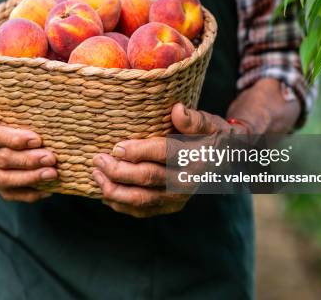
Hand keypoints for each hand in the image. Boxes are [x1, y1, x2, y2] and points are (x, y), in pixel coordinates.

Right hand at [0, 81, 57, 201]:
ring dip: (30, 178)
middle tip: (51, 158)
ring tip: (53, 173)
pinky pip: (8, 193)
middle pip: (1, 161)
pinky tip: (48, 190)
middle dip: (28, 161)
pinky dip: (28, 194)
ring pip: (5, 180)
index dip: (13, 140)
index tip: (37, 139)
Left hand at [92, 103, 243, 217]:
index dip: (139, 151)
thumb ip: (193, 119)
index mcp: (196, 158)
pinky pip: (142, 210)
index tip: (116, 147)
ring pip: (142, 199)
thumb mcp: (210, 123)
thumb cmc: (211, 136)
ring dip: (115, 190)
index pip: (164, 154)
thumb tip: (177, 110)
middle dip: (119, 171)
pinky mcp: (169, 207)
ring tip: (96, 175)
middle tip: (98, 159)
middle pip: (148, 178)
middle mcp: (187, 182)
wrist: (224, 161)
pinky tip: (104, 193)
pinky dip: (121, 205)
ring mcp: (178, 198)